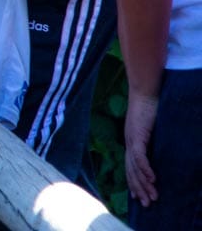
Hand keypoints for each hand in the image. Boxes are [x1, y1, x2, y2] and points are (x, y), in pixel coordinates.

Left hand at [125, 90, 159, 206]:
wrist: (145, 92)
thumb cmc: (151, 108)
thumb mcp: (153, 129)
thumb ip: (156, 140)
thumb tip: (166, 150)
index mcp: (132, 142)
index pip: (131, 167)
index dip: (134, 183)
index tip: (139, 198)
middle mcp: (129, 143)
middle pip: (132, 171)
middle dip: (139, 189)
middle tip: (147, 204)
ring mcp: (131, 139)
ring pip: (135, 167)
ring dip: (144, 183)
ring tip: (153, 197)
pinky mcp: (137, 135)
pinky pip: (140, 156)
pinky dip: (145, 168)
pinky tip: (153, 179)